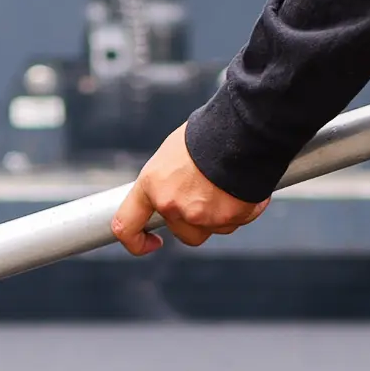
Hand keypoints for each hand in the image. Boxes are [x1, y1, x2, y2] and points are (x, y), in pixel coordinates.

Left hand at [110, 124, 263, 255]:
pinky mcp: (228, 219)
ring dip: (218, 214)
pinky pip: (234, 222)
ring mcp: (200, 215)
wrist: (242, 129)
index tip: (151, 241)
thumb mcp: (174, 152)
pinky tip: (243, 185)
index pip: (126, 225)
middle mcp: (172, 205)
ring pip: (209, 228)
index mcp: (152, 184)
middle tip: (207, 193)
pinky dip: (240, 209)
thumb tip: (173, 191)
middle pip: (181, 231)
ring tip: (227, 184)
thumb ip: (168, 181)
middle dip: (193, 218)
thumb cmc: (208, 133)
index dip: (136, 241)